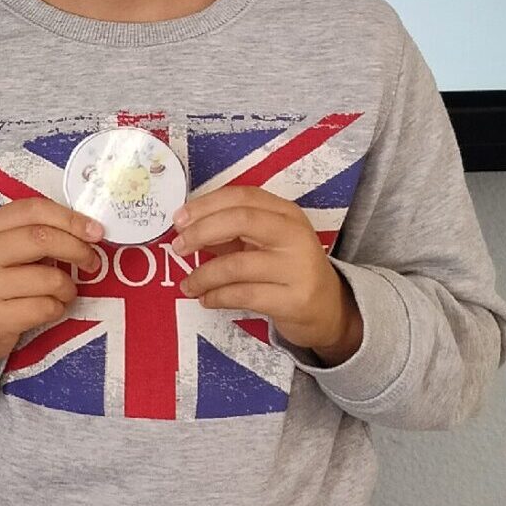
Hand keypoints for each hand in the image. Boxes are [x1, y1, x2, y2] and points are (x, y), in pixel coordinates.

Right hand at [0, 199, 104, 373]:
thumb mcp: (3, 248)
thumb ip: (35, 234)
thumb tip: (87, 231)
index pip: (33, 210)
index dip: (70, 218)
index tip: (95, 230)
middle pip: (42, 239)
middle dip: (77, 249)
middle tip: (91, 261)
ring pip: (50, 279)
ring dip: (68, 287)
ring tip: (63, 292)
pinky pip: (46, 308)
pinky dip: (57, 308)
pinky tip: (48, 308)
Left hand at [173, 186, 362, 360]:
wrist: (327, 308)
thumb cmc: (285, 269)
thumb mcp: (263, 242)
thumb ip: (229, 232)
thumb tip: (185, 228)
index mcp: (285, 212)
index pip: (241, 196)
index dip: (205, 204)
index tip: (178, 219)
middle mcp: (294, 234)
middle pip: (240, 220)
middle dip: (201, 232)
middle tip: (178, 247)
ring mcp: (298, 267)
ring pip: (237, 265)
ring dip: (203, 275)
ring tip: (188, 285)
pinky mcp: (295, 300)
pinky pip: (243, 295)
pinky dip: (216, 297)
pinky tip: (206, 299)